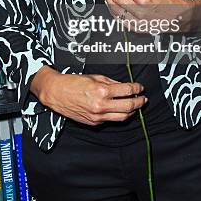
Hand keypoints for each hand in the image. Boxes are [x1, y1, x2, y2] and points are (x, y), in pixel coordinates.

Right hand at [30, 65, 147, 125]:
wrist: (57, 93)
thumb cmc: (74, 82)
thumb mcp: (95, 77)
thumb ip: (112, 83)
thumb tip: (125, 87)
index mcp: (102, 91)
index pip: (127, 91)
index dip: (137, 88)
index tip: (140, 87)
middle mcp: (101, 105)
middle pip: (128, 106)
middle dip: (139, 102)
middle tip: (143, 98)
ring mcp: (98, 116)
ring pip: (122, 117)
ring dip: (132, 111)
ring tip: (136, 106)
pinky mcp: (94, 123)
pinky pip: (111, 119)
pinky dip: (118, 114)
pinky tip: (120, 109)